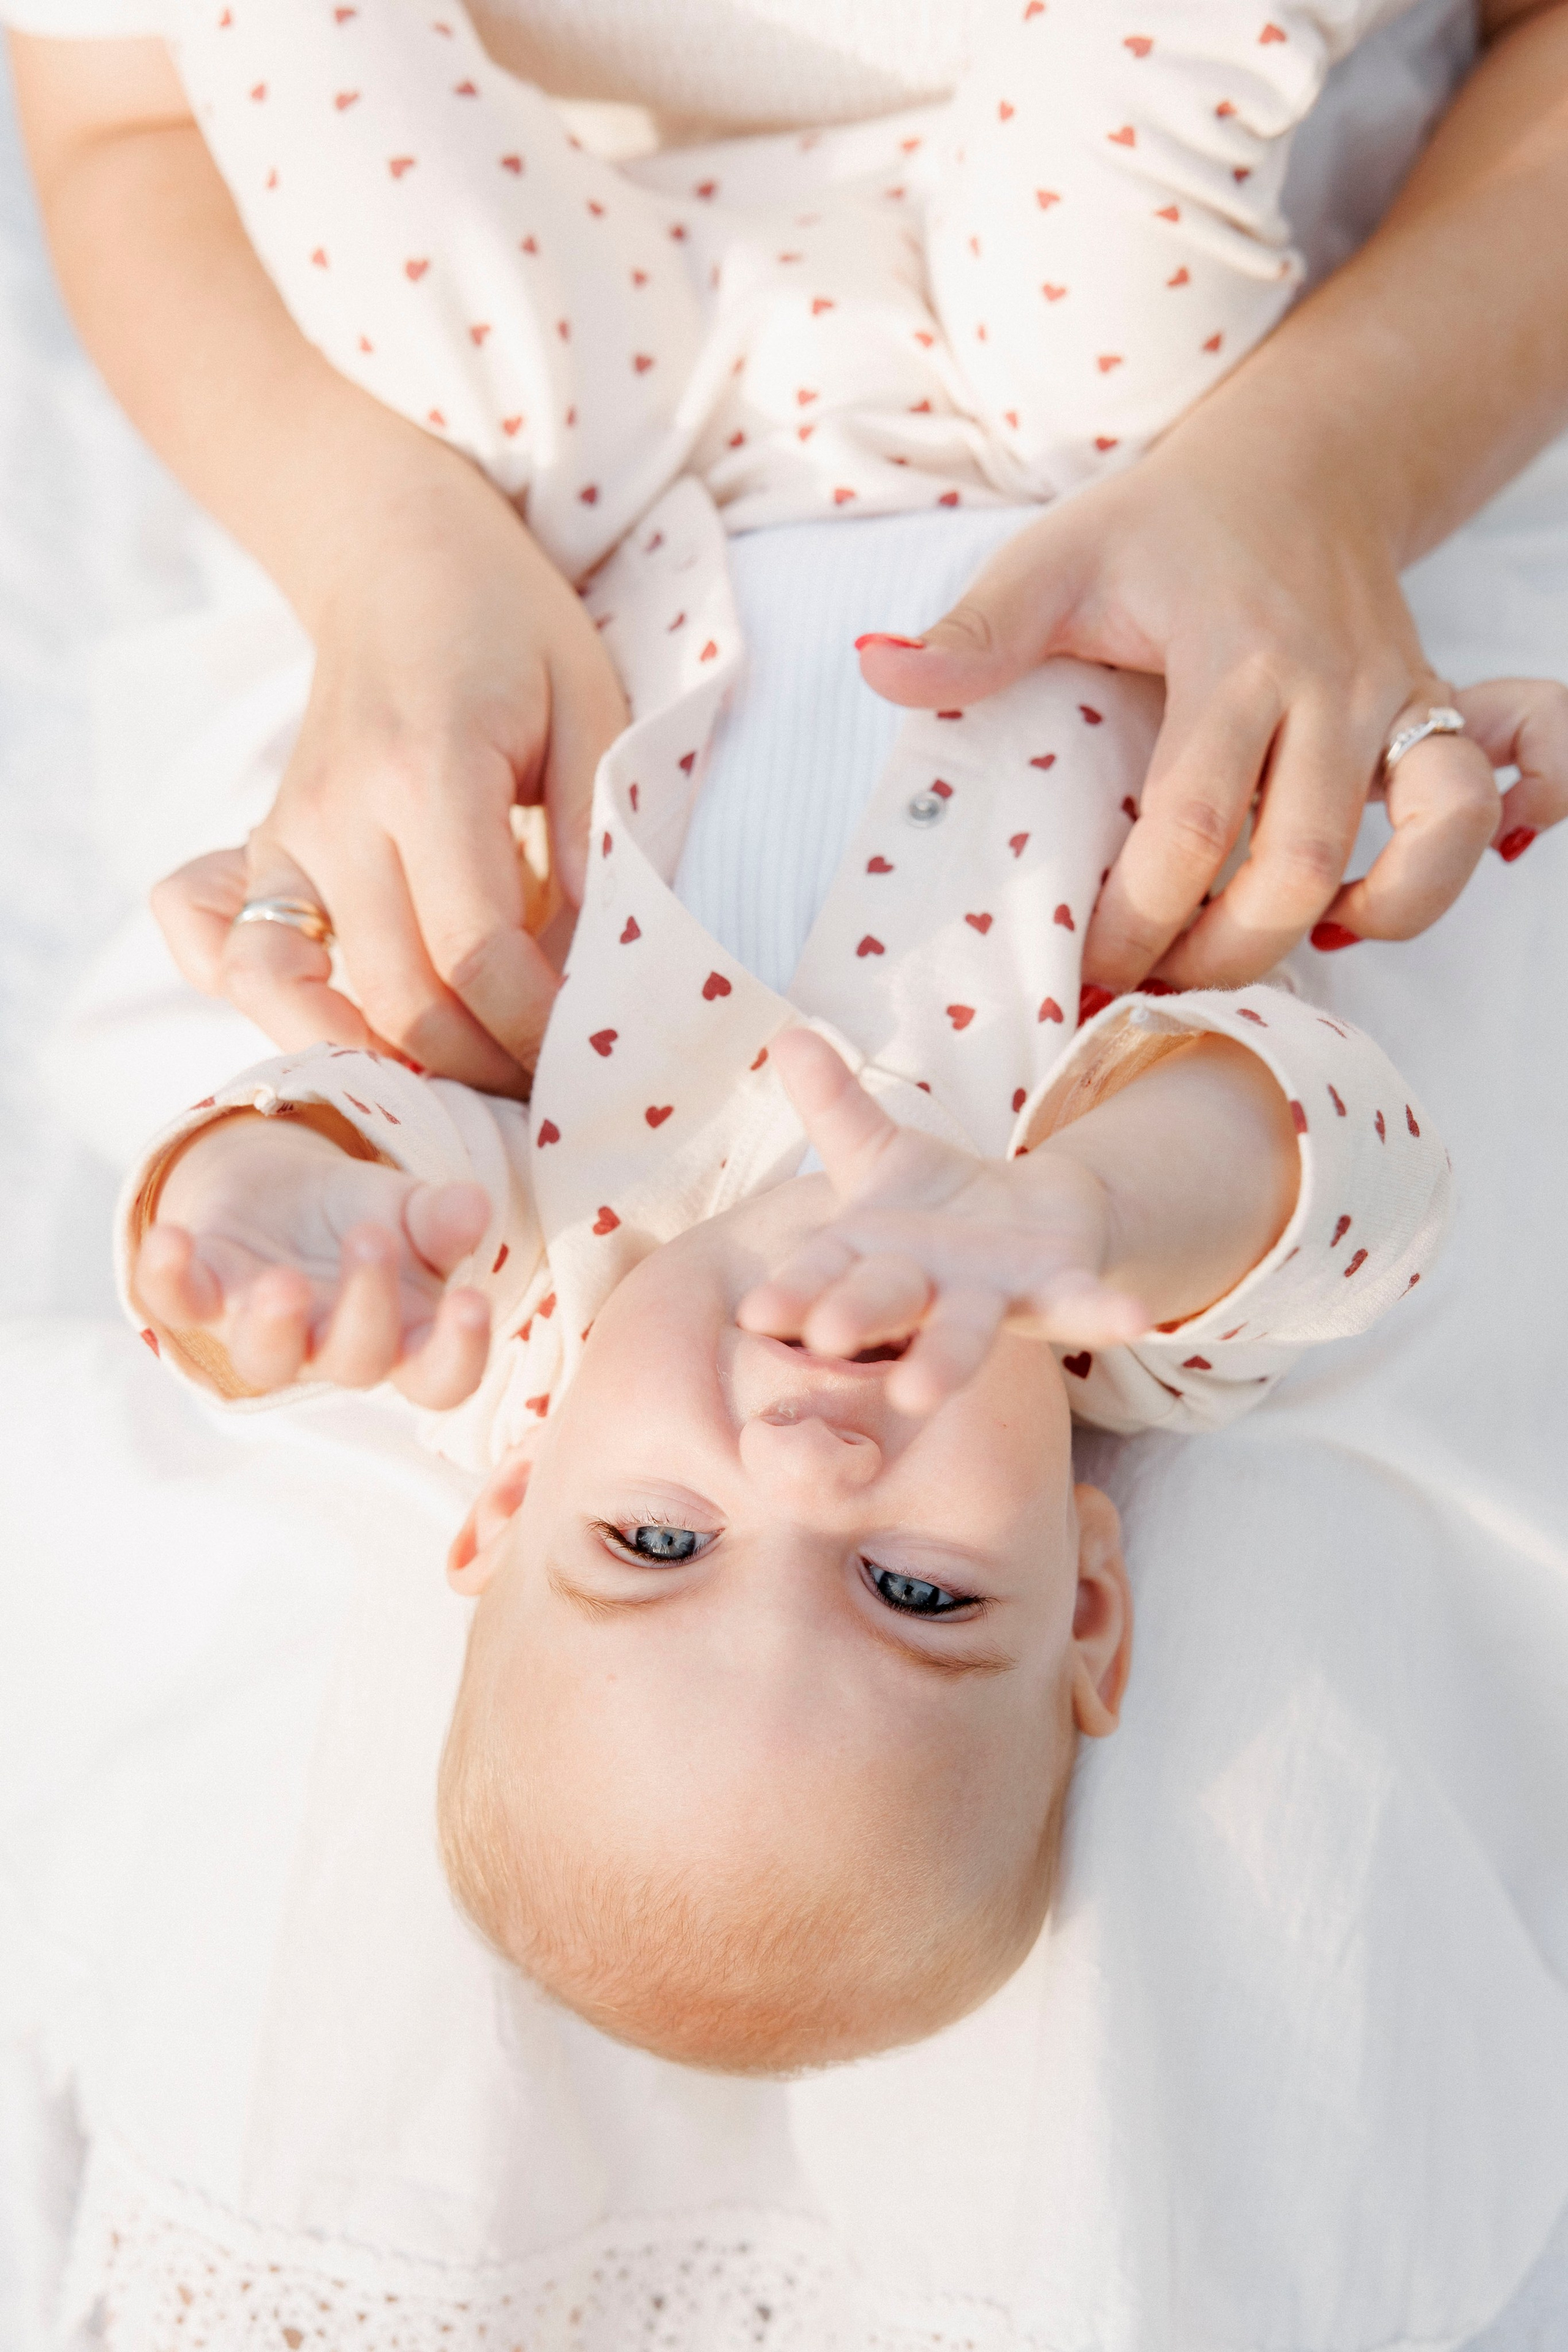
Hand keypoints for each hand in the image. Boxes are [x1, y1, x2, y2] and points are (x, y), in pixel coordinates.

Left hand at [134, 1109, 494, 1403]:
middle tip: (373, 1235)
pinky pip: (176, 1303)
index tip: (471, 1301)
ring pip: (266, 1360)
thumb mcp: (411, 1212)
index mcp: (401, 1337)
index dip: (459, 1352)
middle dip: (367, 1306)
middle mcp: (330, 1347)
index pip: (438, 1376)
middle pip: (356, 1363)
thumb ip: (442, 1217)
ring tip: (282, 1282)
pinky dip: (166, 1276)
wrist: (278, 1196)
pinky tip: (170, 1237)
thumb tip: (474, 1207)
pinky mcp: (201, 1296)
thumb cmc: (361, 1221)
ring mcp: (261, 1329)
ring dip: (274, 1326)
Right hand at [153, 445, 627, 1094]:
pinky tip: (362, 1045)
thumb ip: (596, 841)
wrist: (396, 553)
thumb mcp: (591, 712)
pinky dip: (294, 1016)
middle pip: (400, 996)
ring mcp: (285, 835)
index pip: (479, 954)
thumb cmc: (511, 628)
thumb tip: (601, 971)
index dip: (539, 1026)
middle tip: (556, 1088)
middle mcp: (338, 812)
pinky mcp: (262, 851)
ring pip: (312, 999)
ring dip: (397, 1064)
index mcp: (427, 771)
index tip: (599, 1054)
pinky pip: (238, 960)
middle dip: (484, 1065)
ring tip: (476, 1083)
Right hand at [736, 1030, 1147, 1415]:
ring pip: (965, 1330)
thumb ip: (835, 1105)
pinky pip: (1083, 1306)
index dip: (794, 1293)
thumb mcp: (878, 1154)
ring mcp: (990, 1299)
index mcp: (867, 1258)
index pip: (822, 1274)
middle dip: (860, 1318)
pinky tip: (1139, 1319)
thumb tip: (787, 1037)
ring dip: (946, 1359)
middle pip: (887, 1303)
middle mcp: (923, 1290)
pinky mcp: (1057, 1292)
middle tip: (830, 1341)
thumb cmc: (931, 1206)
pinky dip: (1107, 1315)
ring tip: (920, 1394)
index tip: (760, 1312)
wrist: (1028, 1222)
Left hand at [857, 405, 1515, 990]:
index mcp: (1233, 653)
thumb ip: (977, 628)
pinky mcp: (1435, 723)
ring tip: (1244, 966)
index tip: (1084, 964)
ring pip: (1409, 858)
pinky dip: (1422, 889)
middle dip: (1219, 955)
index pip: (1189, 826)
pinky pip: (1465, 821)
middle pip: (1293, 868)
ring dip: (1330, 934)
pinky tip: (1346, 920)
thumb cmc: (1163, 529)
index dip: (1136, 920)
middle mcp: (1333, 684)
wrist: (1301, 468)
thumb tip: (879, 672)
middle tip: (1150, 988)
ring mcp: (1398, 706)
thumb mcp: (1059, 558)